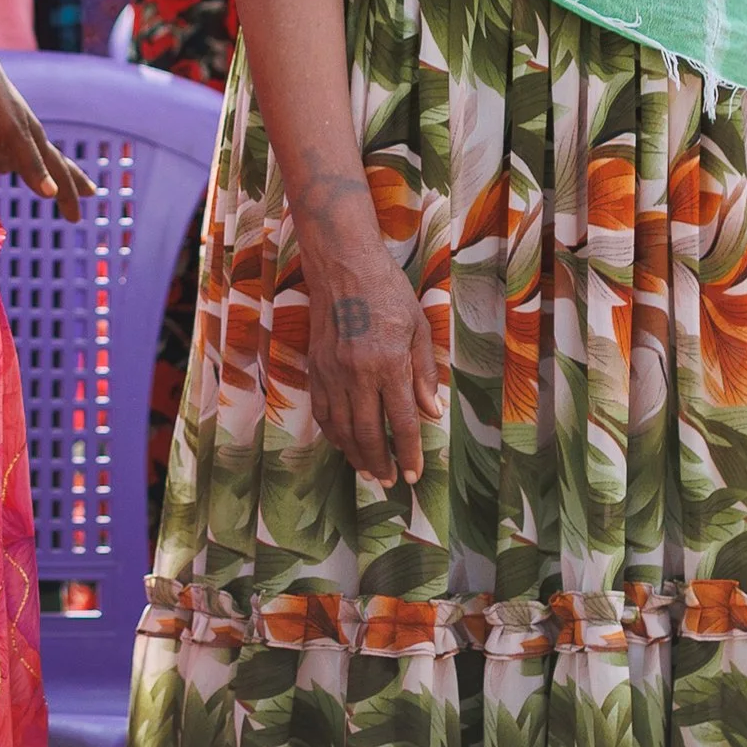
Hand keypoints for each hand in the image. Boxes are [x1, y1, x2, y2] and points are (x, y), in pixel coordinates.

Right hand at [0, 22, 94, 220]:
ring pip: (37, 162)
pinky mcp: (10, 125)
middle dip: (70, 187)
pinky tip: (49, 193)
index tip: (88, 193)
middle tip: (78, 216)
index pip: (50, 158)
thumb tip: (6, 168)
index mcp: (21, 130)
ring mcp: (19, 127)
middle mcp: (26, 129)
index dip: (68, 177)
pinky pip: (26, 155)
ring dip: (49, 181)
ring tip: (65, 203)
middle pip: (54, 163)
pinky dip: (38, 174)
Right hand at [303, 236, 440, 486]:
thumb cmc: (387, 290)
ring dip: (354, 454)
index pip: (401, 422)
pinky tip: (342, 442)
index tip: (412, 475)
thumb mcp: (418, 327)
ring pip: (342, 427)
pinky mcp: (315, 366)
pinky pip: (322, 410)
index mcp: (389, 364)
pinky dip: (332, 432)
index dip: (408, 453)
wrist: (342, 265)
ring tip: (366, 470)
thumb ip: (425, 372)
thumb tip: (431, 412)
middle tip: (388, 481)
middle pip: (368, 433)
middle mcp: (358, 373)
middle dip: (380, 463)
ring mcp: (332, 371)